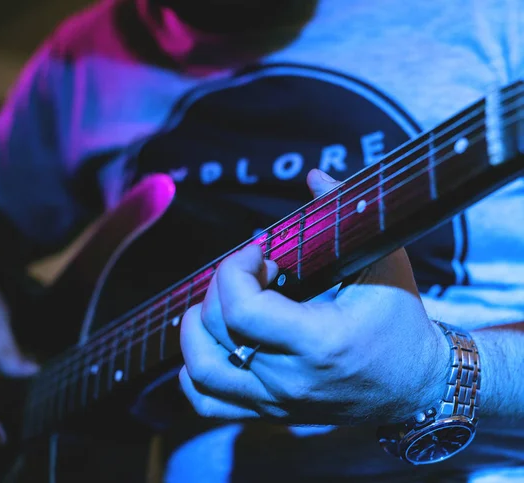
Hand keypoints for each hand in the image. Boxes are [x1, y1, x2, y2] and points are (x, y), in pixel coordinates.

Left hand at [179, 169, 446, 425]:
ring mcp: (276, 402)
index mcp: (319, 342)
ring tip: (221, 303)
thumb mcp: (385, 262)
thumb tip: (312, 175)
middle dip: (223, 287)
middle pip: (219, 331)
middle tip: (254, 272)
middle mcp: (291, 379)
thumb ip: (347, 213)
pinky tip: (210, 343)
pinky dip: (194, 372)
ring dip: (196, 329)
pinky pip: (208, 402)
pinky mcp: (270, 412)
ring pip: (202, 371)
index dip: (235, 269)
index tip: (258, 251)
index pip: (242, 310)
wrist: (416, 386)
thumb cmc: (401, 322)